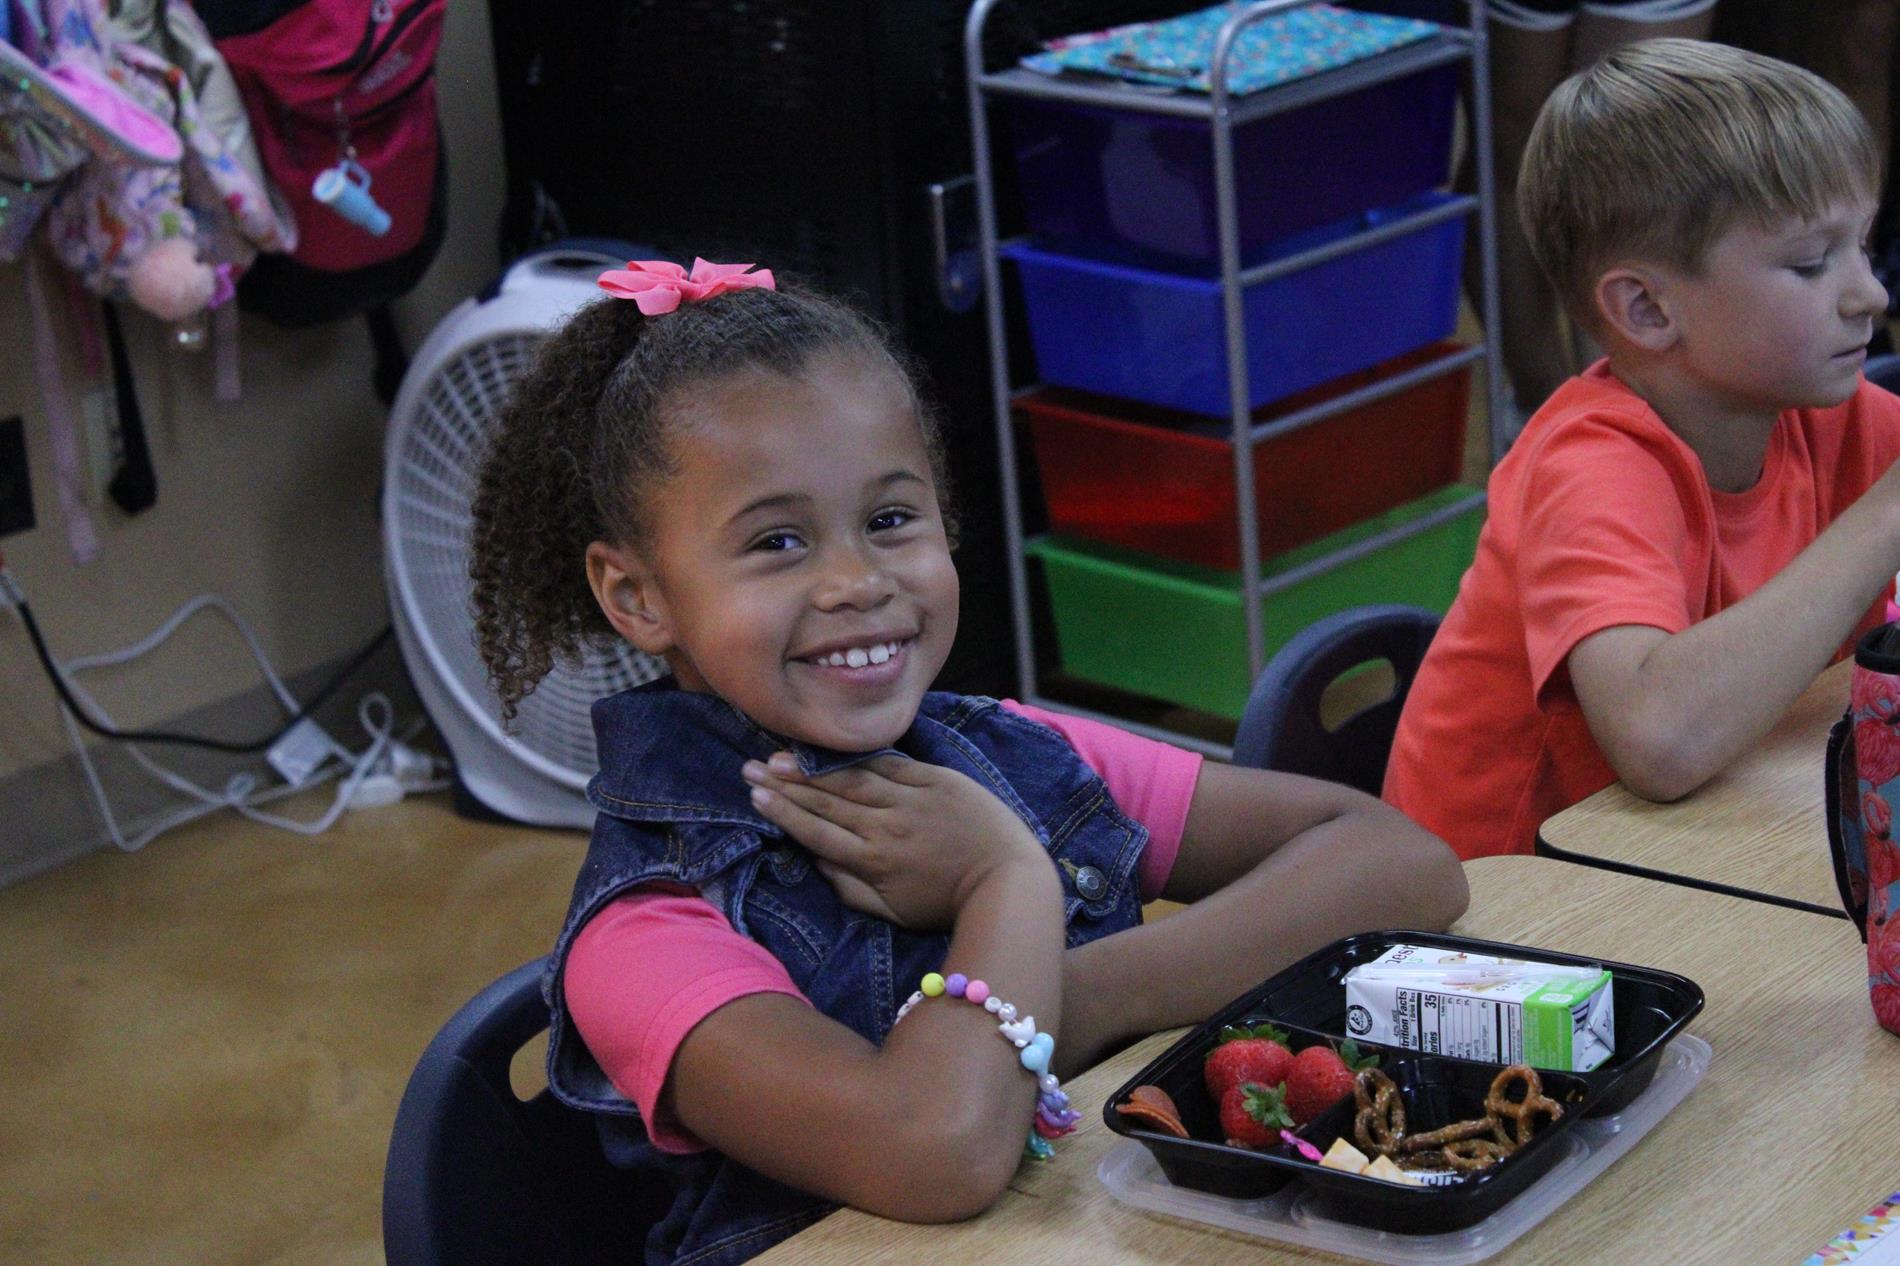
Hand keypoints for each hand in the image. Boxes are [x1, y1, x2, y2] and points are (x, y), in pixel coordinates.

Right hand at [741, 752, 1046, 929]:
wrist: (1008, 879)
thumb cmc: (947, 904)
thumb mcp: (894, 913)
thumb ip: (849, 889)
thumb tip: (814, 862)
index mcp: (874, 861)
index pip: (817, 832)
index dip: (783, 813)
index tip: (755, 797)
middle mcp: (887, 826)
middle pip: (826, 801)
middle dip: (784, 784)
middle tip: (749, 767)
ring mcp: (912, 799)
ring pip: (852, 780)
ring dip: (812, 768)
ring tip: (778, 756)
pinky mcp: (937, 780)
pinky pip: (890, 764)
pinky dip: (859, 757)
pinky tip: (833, 749)